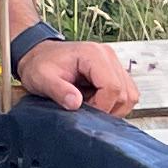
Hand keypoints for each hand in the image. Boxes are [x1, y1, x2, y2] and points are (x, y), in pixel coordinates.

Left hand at [15, 36, 140, 116]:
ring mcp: (114, 64)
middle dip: (106, 108)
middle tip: (85, 109)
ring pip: (129, 96)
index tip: (85, 112)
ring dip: (112, 107)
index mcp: (93, 54)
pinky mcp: (114, 72)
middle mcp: (108, 56)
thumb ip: (58, 90)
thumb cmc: (40, 64)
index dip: (101, 106)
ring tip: (89, 104)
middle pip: (124, 94)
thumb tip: (75, 103)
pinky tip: (95, 101)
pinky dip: (113, 104)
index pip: (112, 87)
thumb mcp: (42, 78)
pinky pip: (126, 94)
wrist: (38, 56)